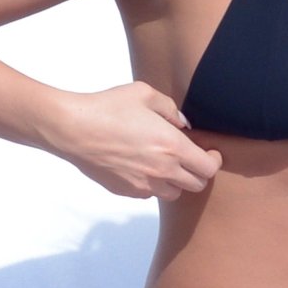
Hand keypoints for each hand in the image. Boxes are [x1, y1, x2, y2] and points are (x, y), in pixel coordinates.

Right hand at [49, 81, 221, 199]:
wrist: (73, 129)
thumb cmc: (108, 107)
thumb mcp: (144, 94)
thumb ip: (170, 108)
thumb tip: (182, 123)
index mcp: (172, 146)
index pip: (209, 168)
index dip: (214, 161)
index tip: (210, 152)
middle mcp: (162, 170)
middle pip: (196, 185)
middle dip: (198, 172)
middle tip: (190, 158)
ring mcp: (143, 184)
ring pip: (174, 193)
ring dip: (176, 181)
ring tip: (165, 163)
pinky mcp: (125, 191)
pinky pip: (148, 194)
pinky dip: (152, 184)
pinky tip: (141, 166)